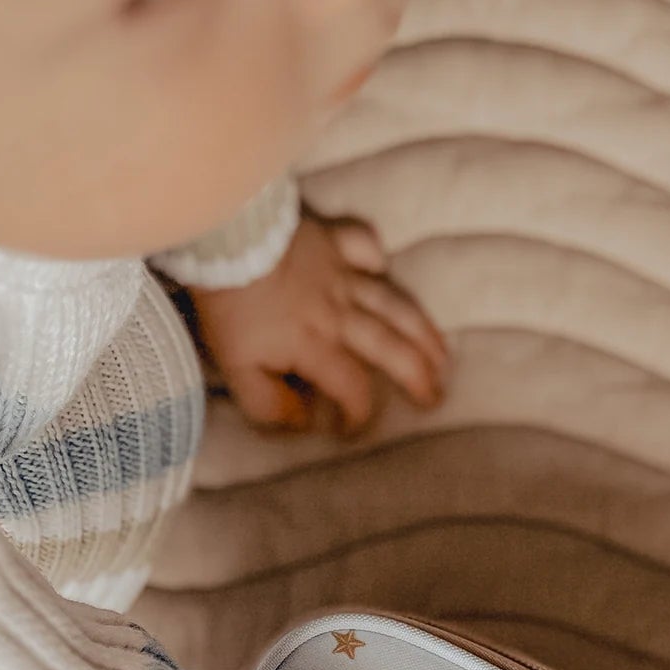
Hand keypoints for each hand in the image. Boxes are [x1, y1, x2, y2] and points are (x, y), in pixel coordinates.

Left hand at [187, 211, 448, 433]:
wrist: (226, 240)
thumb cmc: (227, 307)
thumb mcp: (236, 370)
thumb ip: (268, 404)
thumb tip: (302, 421)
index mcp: (315, 345)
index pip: (353, 387)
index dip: (359, 414)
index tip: (353, 430)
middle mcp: (339, 312)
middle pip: (392, 347)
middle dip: (419, 376)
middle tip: (436, 396)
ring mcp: (341, 273)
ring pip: (395, 303)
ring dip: (423, 330)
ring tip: (442, 352)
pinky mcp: (333, 239)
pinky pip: (366, 245)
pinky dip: (378, 258)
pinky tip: (384, 271)